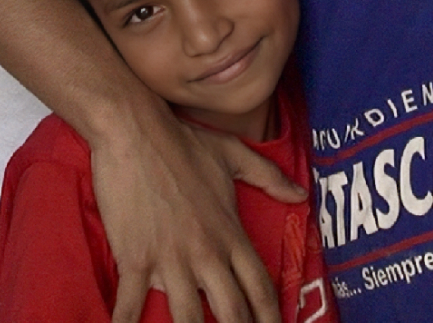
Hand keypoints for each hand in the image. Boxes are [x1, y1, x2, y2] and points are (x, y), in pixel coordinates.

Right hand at [91, 102, 304, 322]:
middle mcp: (206, 252)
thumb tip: (301, 195)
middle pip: (232, 313)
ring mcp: (170, 258)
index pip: (260, 287)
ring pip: (187, 320)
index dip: (272, 318)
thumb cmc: (184, 142)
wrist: (136, 130)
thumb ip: (270, 176)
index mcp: (229, 232)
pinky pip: (131, 306)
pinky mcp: (136, 258)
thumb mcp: (232, 154)